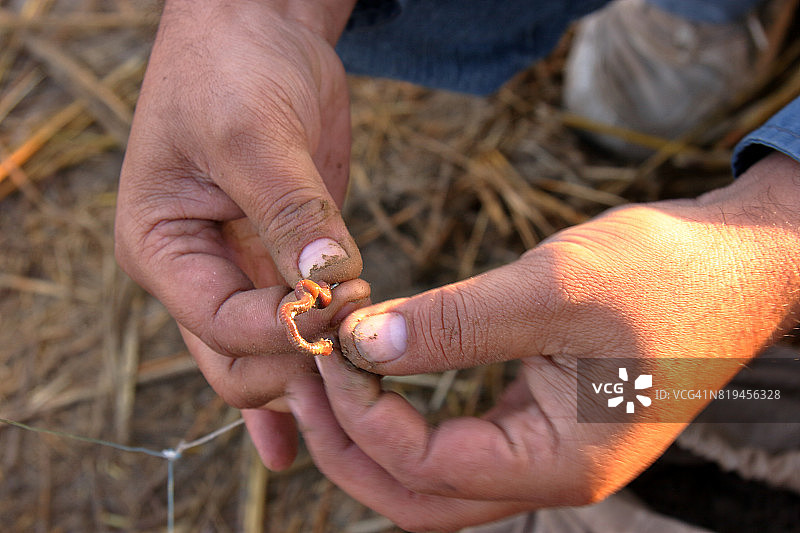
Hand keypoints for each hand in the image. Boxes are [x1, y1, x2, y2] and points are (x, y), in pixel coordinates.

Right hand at [114, 0, 361, 467]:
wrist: (257, 28)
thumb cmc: (232, 68)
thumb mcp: (253, 135)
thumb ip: (290, 215)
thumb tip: (325, 286)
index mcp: (161, 245)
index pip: (217, 321)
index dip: (278, 332)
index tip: (336, 319)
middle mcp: (196, 269)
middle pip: (238, 357)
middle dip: (294, 375)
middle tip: (358, 383)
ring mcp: (241, 270)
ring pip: (267, 356)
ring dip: (308, 386)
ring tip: (356, 418)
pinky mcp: (283, 261)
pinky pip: (294, 328)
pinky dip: (310, 369)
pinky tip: (325, 416)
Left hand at [288, 153, 799, 530]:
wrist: (734, 266)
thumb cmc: (664, 275)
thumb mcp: (555, 289)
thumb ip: (456, 324)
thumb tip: (363, 342)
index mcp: (558, 464)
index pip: (424, 467)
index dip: (360, 413)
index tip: (326, 349)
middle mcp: (545, 473)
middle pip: (416, 495)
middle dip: (347, 443)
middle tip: (302, 378)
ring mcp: (540, 449)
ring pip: (429, 474)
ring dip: (369, 430)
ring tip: (326, 374)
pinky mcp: (536, 417)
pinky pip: (453, 438)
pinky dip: (405, 412)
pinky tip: (380, 369)